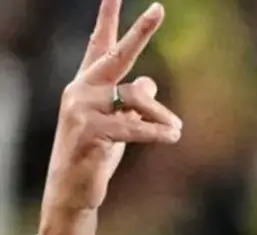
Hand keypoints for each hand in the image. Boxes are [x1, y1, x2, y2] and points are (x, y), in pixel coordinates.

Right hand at [42, 0, 181, 213]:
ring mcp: (82, 109)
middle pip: (115, 54)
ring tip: (176, 130)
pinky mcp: (89, 132)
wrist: (74, 188)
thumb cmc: (98, 152)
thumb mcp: (119, 122)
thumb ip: (132, 101)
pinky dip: (156, 131)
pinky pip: (132, 126)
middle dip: (138, 31)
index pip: (99, 44)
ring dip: (161, 115)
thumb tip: (149, 81)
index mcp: (88, 83)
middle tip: (158, 9)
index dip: (109, 18)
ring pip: (135, 96)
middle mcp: (81, 89)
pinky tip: (172, 136)